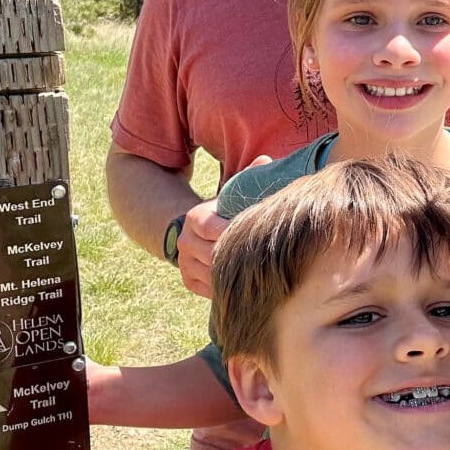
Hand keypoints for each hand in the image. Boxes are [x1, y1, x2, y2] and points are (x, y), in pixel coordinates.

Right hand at [176, 154, 271, 296]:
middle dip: (238, 257)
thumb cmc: (225, 212)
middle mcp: (185, 241)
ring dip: (234, 274)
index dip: (237, 233)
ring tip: (258, 271)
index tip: (259, 236)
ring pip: (211, 274)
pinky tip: (243, 281)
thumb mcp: (233, 194)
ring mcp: (184, 262)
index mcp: (195, 217)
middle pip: (213, 255)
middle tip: (265, 259)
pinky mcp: (187, 280)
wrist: (200, 232)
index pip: (215, 229)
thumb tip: (265, 160)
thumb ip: (248, 177)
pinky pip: (207, 289)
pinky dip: (225, 287)